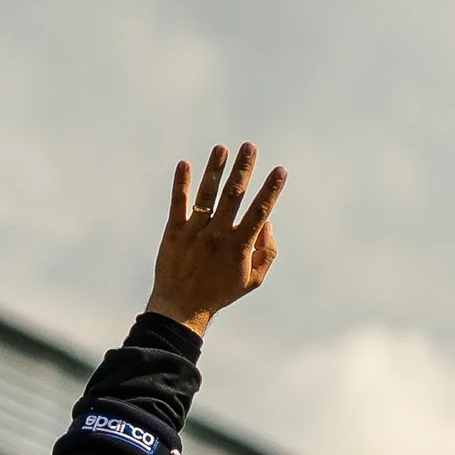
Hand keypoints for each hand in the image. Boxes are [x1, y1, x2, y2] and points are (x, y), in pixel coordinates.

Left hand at [147, 143, 287, 335]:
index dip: (271, 190)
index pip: (259, 212)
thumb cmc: (221, 292)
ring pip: (207, 195)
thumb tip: (267, 223)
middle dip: (243, 169)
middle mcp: (217, 235)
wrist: (181, 307)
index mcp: (239, 246)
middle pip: (233, 196)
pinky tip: (185, 164)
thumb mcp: (253, 280)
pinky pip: (178, 204)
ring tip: (221, 148)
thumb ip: (267, 252)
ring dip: (215, 169)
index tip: (280, 171)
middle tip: (250, 146)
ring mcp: (194, 232)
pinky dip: (181, 184)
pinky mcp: (173, 232)